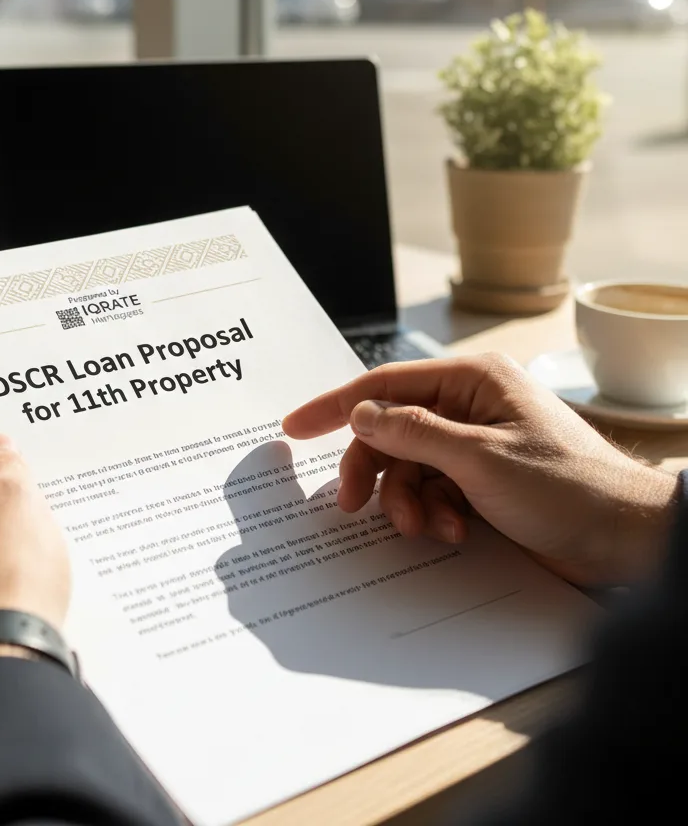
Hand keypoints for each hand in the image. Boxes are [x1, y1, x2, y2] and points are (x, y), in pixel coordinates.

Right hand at [283, 354, 678, 586]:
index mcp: (472, 380)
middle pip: (390, 431)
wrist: (626, 539)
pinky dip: (432, 513)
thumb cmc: (567, 487)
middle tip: (351, 506)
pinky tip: (450, 533)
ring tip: (423, 529)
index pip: (385, 385)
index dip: (335, 406)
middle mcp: (469, 405)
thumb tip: (360, 414)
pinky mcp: (482, 480)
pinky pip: (432, 490)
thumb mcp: (481, 458)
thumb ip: (413, 433)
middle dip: (374, 471)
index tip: (294, 427)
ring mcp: (476, 443)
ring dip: (407, 501)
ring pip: (408, 467)